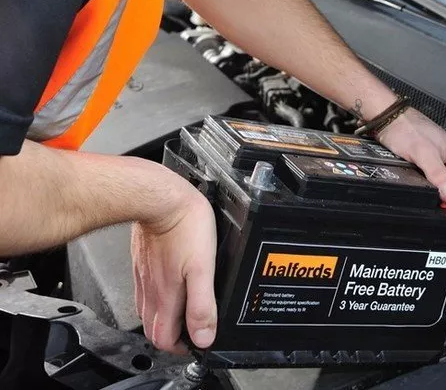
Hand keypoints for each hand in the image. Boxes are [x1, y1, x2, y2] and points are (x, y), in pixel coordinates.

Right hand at [131, 188, 216, 353]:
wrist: (160, 196)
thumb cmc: (184, 226)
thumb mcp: (203, 268)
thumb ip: (202, 305)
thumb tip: (204, 336)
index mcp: (166, 296)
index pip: (163, 339)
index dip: (180, 348)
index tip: (196, 343)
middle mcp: (151, 290)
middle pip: (153, 330)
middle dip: (171, 337)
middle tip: (191, 332)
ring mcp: (144, 276)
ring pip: (147, 311)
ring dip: (164, 319)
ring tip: (183, 313)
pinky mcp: (142, 262)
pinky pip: (145, 291)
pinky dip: (157, 299)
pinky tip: (170, 287)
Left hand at [377, 108, 445, 203]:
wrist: (388, 120)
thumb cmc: (405, 129)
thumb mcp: (423, 153)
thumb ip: (438, 175)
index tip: (436, 204)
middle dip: (439, 196)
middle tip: (422, 188)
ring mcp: (441, 163)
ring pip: (439, 188)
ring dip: (430, 190)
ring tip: (417, 180)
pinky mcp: (429, 165)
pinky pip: (430, 182)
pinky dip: (422, 184)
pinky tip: (414, 179)